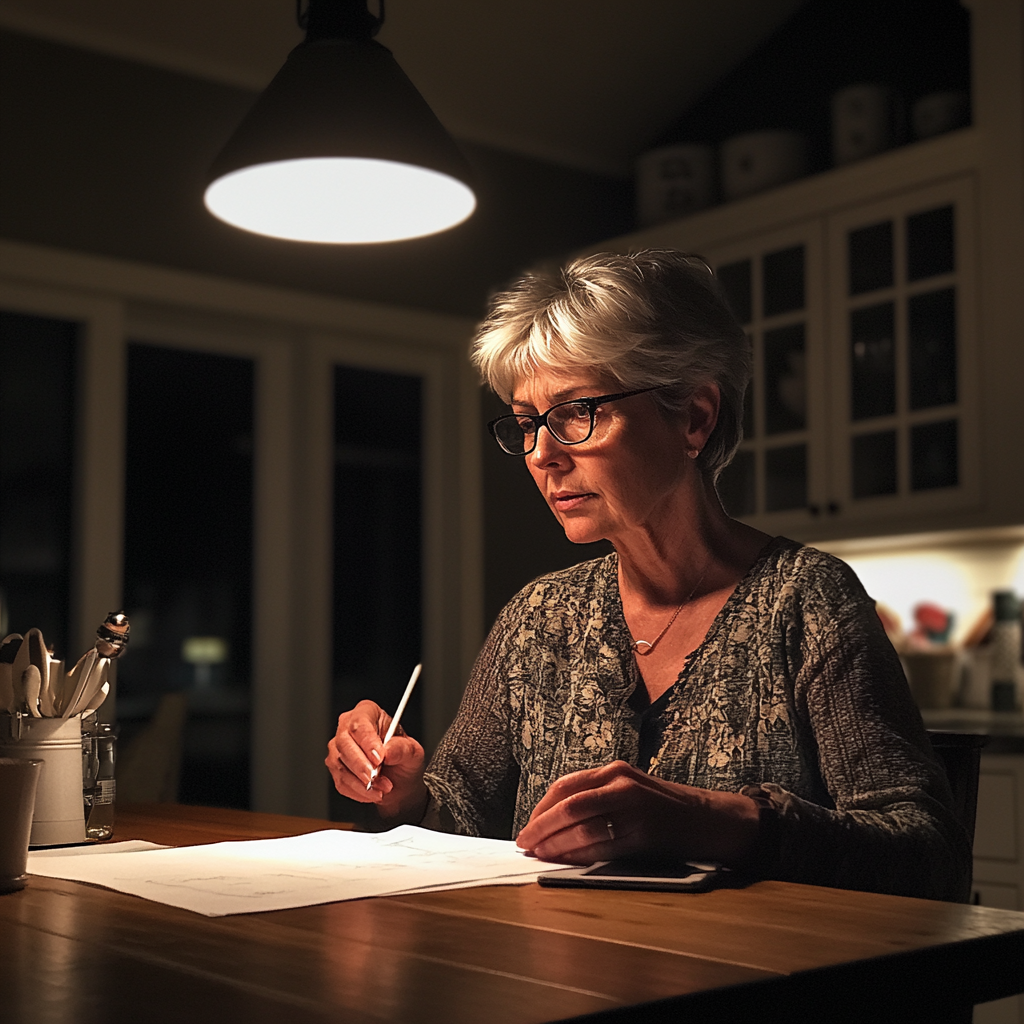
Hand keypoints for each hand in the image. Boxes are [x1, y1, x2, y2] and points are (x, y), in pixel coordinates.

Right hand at [325, 700, 427, 822]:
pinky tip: (372, 792)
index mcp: (368, 712)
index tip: (379, 758)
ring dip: (361, 782)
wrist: (400, 780)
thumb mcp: (412, 751)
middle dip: (360, 764)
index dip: (368, 742)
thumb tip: (388, 751)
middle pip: (344, 743)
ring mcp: (338, 747)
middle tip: (375, 777)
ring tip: (382, 787)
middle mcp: (348, 727)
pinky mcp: (335, 767)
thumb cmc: (403, 758)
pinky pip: (340, 781)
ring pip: (340, 764)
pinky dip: (357, 791)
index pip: (360, 724)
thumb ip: (402, 748)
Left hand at [515, 760, 759, 866]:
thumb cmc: (663, 807)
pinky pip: (603, 845)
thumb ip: (596, 797)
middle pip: (568, 805)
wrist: (708, 818)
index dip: (541, 808)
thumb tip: (553, 821)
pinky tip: (566, 862)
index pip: (564, 786)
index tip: (527, 827)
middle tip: (525, 844)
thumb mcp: (628, 789)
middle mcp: (620, 784)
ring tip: (540, 855)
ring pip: (582, 825)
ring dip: (556, 843)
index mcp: (613, 771)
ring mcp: (633, 807)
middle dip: (541, 826)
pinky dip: (579, 855)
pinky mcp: (644, 833)